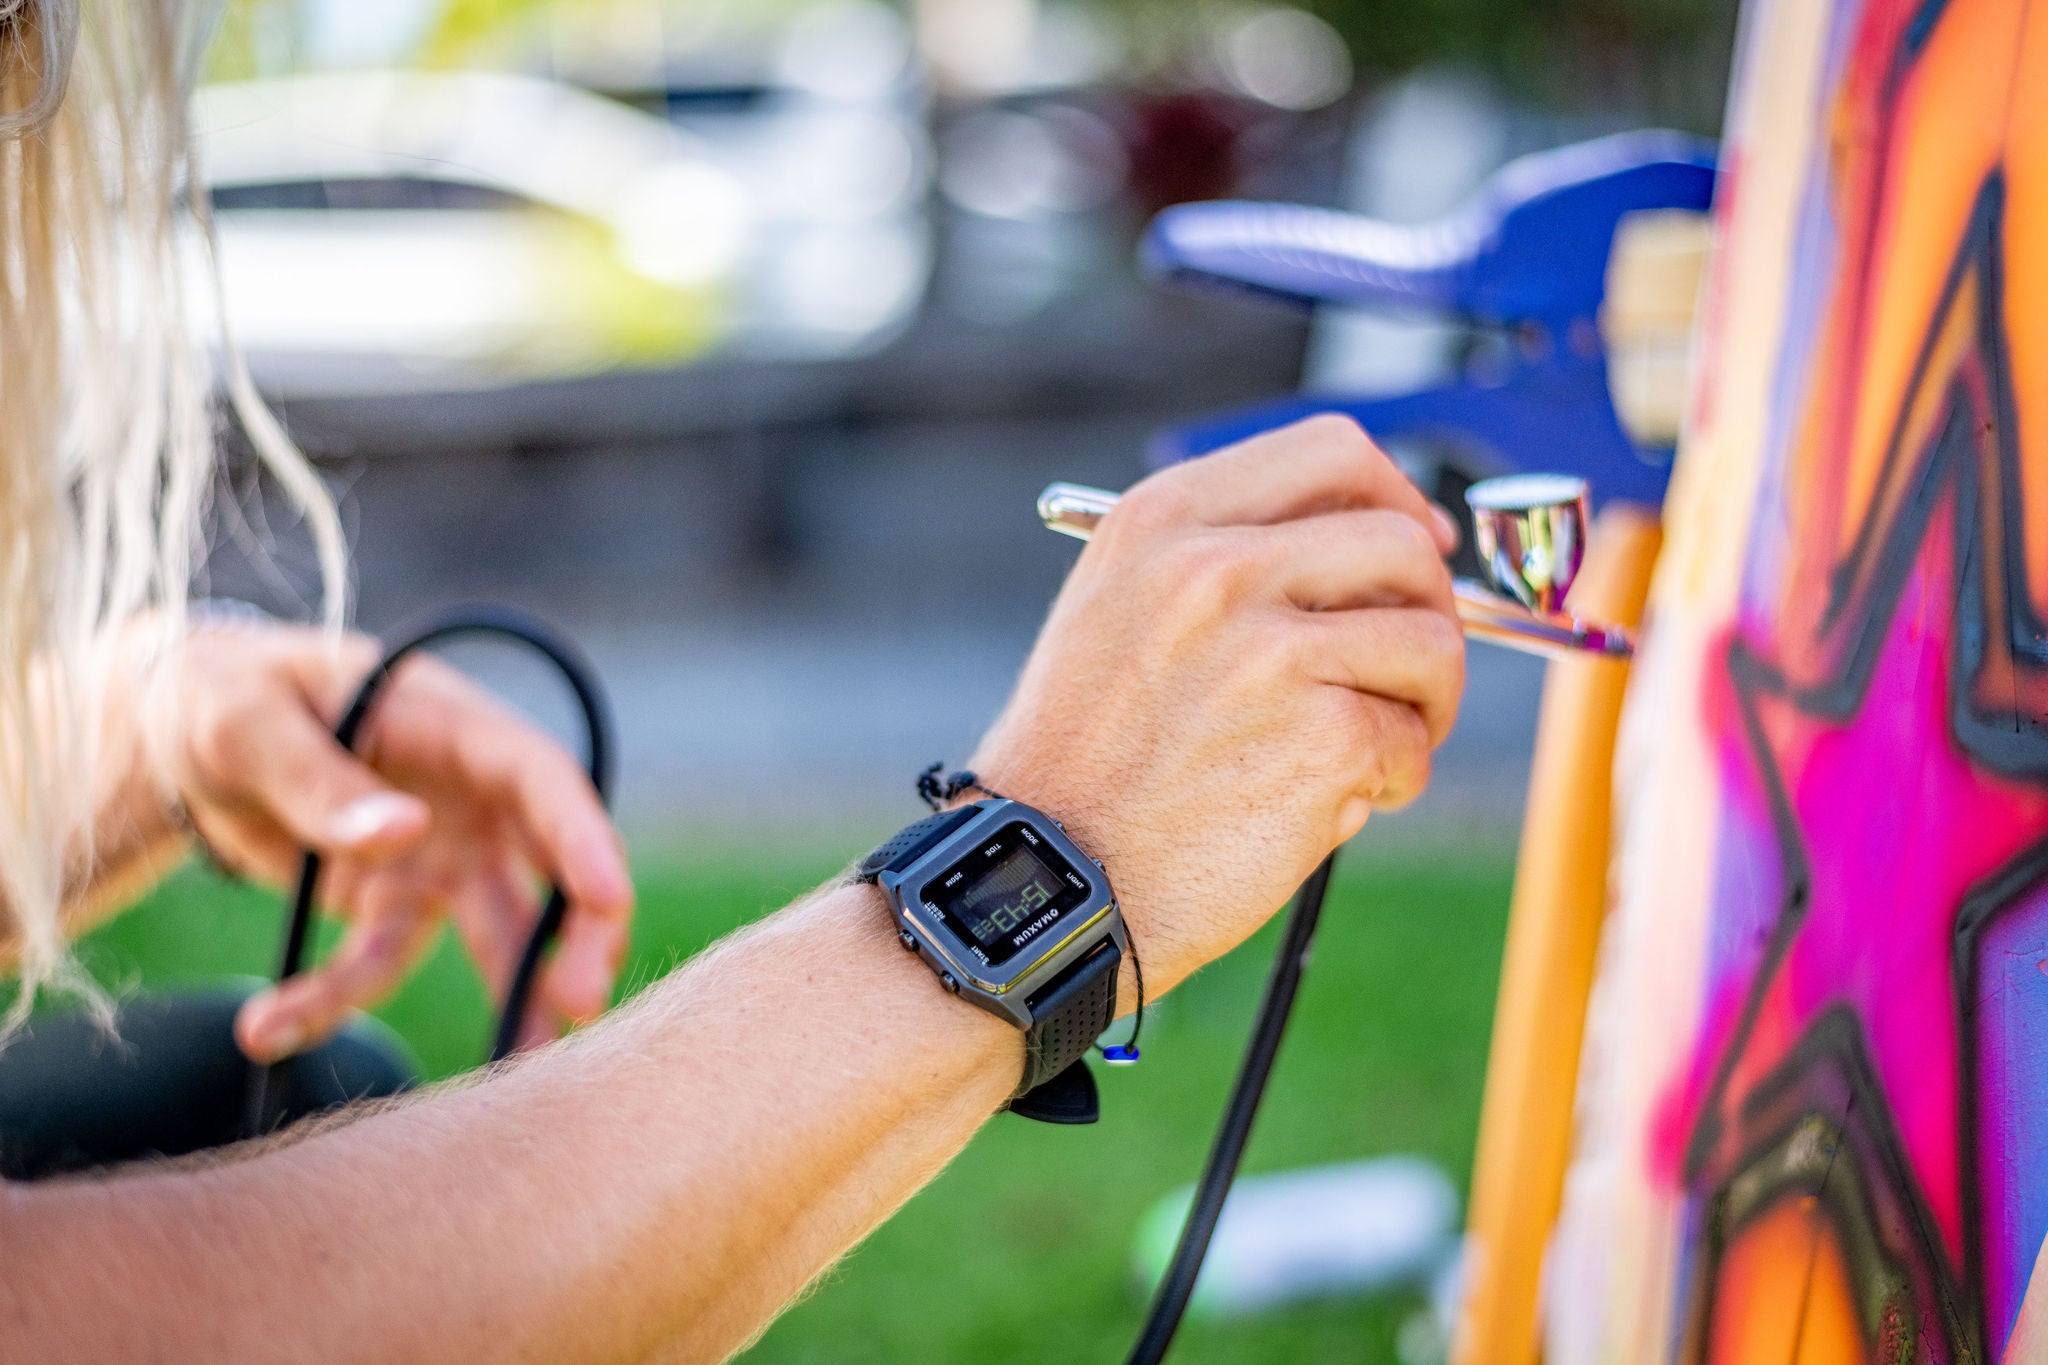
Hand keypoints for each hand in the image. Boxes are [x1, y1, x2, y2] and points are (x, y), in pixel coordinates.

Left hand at [161, 623, 633, 1062]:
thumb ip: (319, 780)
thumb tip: (406, 831)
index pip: (541, 779)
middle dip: (576, 936)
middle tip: (578, 1005)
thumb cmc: (224, 694)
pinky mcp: (392, 903)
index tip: (607, 899)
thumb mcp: (247, 724)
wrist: (183, 730)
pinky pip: (379, 963)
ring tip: (518, 1072)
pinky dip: (331, 1003)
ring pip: (497, 934)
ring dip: (511, 998)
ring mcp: (438, 854)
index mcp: (452, 727)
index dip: (583, 836)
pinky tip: (270, 1028)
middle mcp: (468, 796)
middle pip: (551, 867)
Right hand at [970, 416, 1463, 996]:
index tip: (1420, 551)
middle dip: (1429, 610)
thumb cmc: (1087, 760)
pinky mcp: (1319, 739)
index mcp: (1165, 519)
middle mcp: (1216, 568)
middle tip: (1406, 674)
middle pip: (1402, 542)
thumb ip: (1226, 557)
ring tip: (1371, 748)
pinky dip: (1395, 780)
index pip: (1332, 453)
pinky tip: (1336, 803)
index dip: (1399, 498)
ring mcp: (1271, 652)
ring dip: (1425, 703)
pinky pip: (1412, 741)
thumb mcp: (1120, 609)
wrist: (1048, 876)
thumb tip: (1382, 544)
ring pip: (1430, 640)